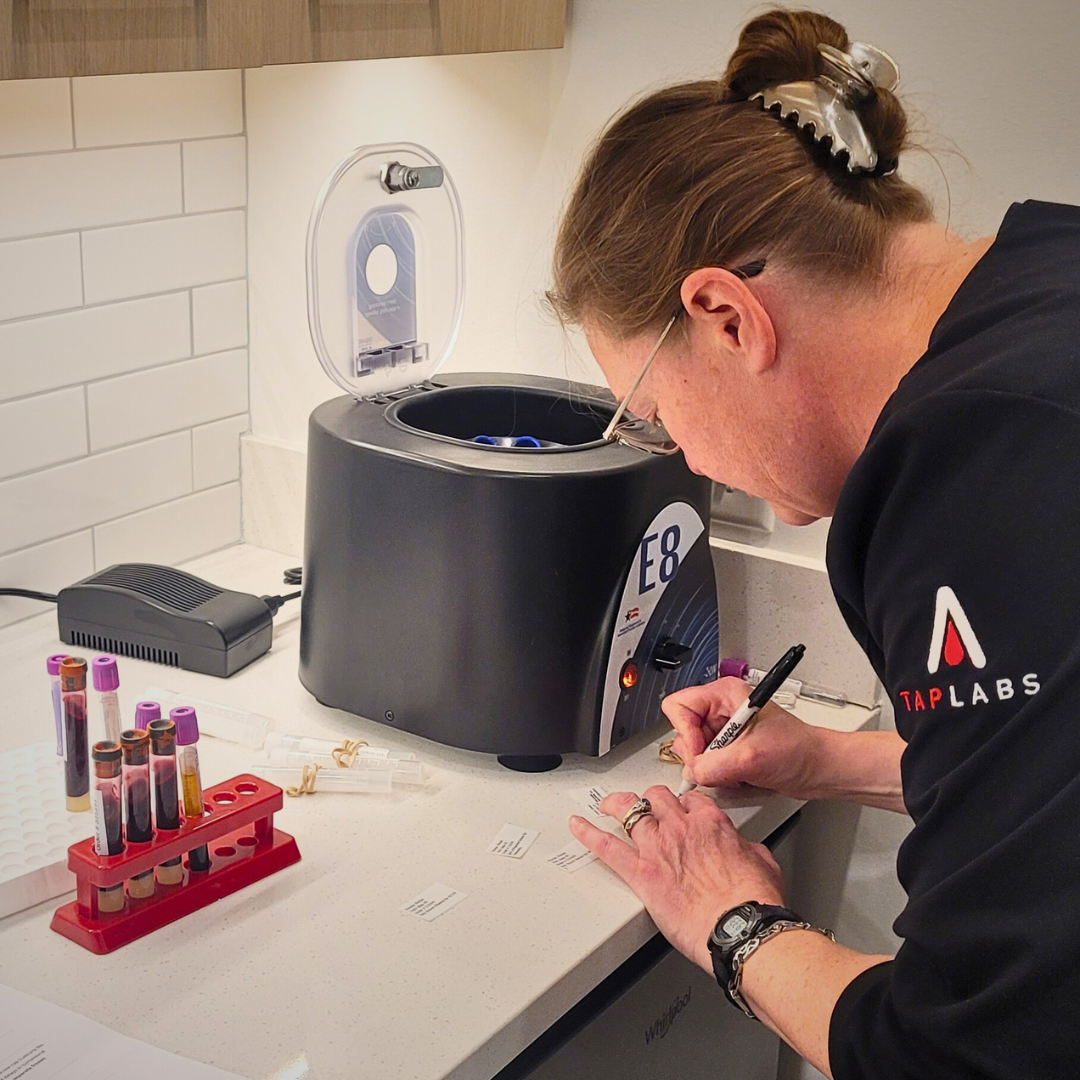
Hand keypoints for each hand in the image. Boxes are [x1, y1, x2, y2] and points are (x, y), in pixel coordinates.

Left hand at [569, 786, 783, 972]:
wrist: (740, 928)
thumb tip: (746, 849)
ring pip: (630, 810)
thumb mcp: (763, 863)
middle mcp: (681, 828)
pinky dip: (589, 834)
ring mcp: (658, 847)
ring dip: (616, 804)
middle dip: (651, 800)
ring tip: (607, 804)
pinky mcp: (641, 873)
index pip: (691, 800)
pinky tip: (577, 826)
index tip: (681, 809)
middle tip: (646, 806)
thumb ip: (748, 848)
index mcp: (711, 823)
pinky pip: (608, 847)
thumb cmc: (754, 902)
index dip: (684, 804)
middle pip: (657, 798)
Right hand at [663, 677, 827, 799]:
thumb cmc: (799, 750)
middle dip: (699, 754)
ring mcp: (724, 731)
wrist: (819, 769)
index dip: (685, 732)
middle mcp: (721, 710)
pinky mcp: (728, 750)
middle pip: (683, 731)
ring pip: (693, 752)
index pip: (679, 706)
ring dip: (710, 768)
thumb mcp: (752, 757)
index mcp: (724, 694)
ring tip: (734, 771)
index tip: (699, 753)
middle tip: (720, 765)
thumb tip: (692, 772)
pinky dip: (717, 776)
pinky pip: (706, 765)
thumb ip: (715, 765)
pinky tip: (739, 776)